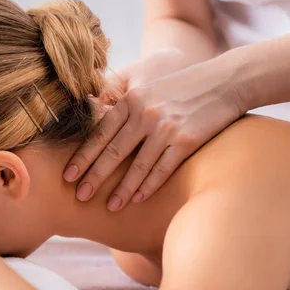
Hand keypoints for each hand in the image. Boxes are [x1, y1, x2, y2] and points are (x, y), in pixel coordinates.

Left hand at [63, 52, 246, 209]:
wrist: (221, 82)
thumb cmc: (182, 85)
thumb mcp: (149, 87)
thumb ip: (126, 105)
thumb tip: (100, 126)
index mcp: (132, 99)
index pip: (100, 132)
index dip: (83, 156)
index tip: (68, 175)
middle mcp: (145, 113)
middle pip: (113, 151)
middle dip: (94, 176)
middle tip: (80, 196)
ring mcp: (166, 128)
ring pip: (137, 166)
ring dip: (121, 189)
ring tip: (110, 206)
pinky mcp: (186, 141)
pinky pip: (162, 169)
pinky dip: (148, 186)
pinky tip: (138, 198)